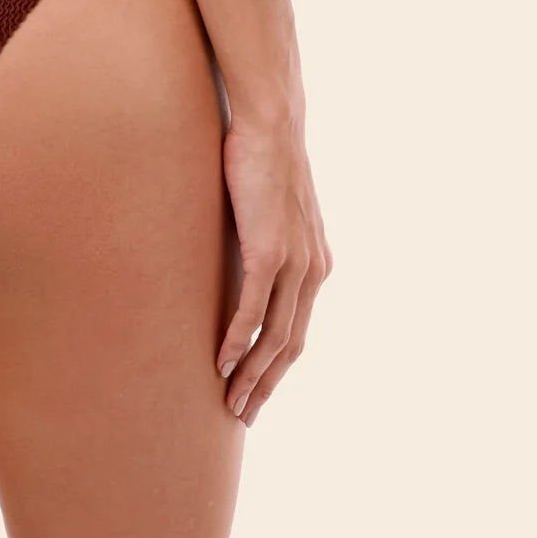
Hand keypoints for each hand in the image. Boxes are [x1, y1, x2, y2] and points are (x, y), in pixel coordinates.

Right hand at [217, 112, 331, 424]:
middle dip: (266, 384)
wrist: (272, 122)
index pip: (297, 330)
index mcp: (315, 264)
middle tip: (243, 414)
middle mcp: (312, 270)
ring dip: (251, 374)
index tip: (256, 392)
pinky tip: (221, 361)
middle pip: (290, 344)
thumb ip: (265, 239)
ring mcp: (294, 262)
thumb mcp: (270, 210)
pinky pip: (253, 309)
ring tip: (230, 401)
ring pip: (274, 336)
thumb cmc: (262, 159)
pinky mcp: (270, 250)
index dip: (277, 367)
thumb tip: (241, 257)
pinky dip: (237, 340)